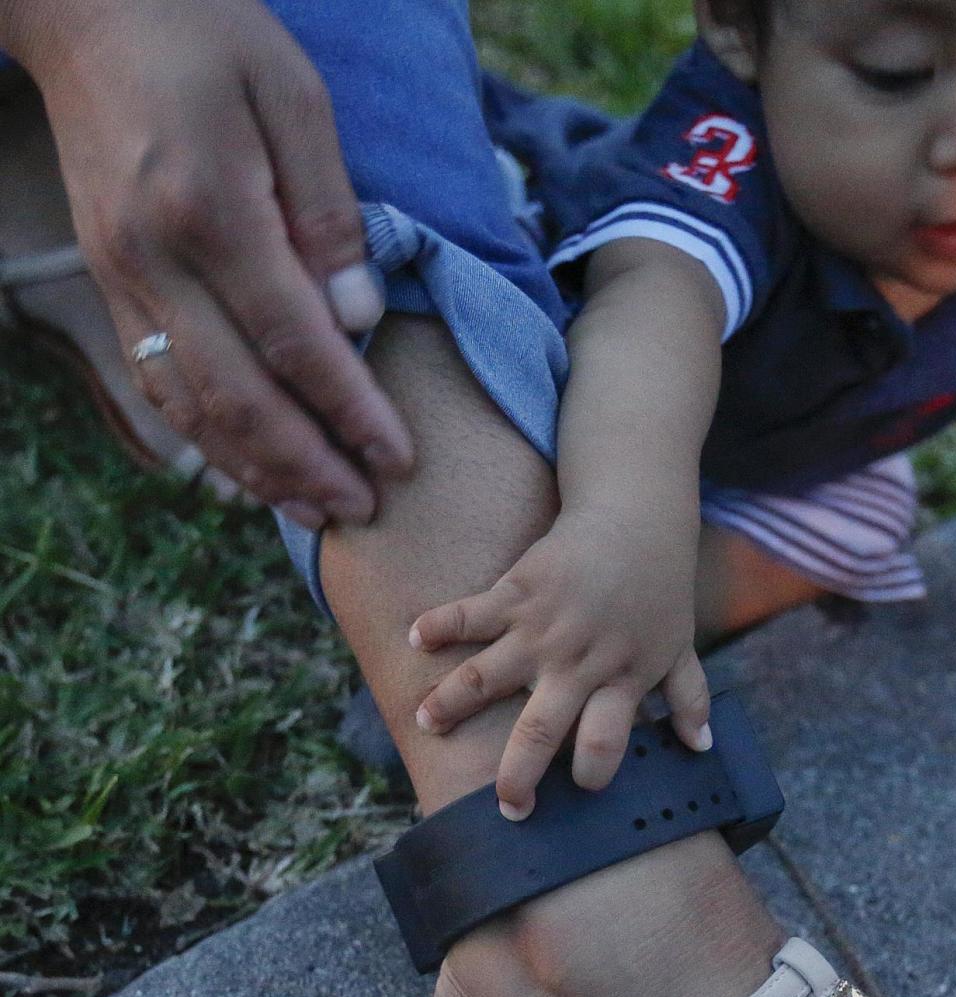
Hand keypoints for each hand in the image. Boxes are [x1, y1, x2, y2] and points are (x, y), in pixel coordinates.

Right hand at [13, 0, 412, 526]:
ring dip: (256, 472)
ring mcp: (122, 279)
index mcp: (210, 211)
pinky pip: (156, 384)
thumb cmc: (206, 33)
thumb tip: (359, 323)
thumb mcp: (292, 95)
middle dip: (307, 466)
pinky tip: (251, 471)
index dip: (350, 413)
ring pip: (189, 408)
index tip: (397, 460)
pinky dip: (206, 441)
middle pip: (237, 398)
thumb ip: (329, 213)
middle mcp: (155, 261)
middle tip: (363, 510)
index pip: (294, 343)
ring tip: (317, 513)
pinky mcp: (109, 284)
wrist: (85, 4)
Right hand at [409, 517, 711, 817]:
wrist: (637, 519)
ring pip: (488, 676)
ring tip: (426, 722)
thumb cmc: (659, 590)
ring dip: (452, 702)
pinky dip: (439, 624)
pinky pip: (471, 613)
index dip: (594, 772)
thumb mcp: (681, 647)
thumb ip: (690, 698)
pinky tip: (414, 639)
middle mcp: (578, 662)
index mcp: (620, 680)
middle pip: (541, 729)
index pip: (606, 741)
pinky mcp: (517, 592)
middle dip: (518, 773)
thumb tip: (700, 747)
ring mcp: (542, 628)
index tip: (581, 788)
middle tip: (504, 805)